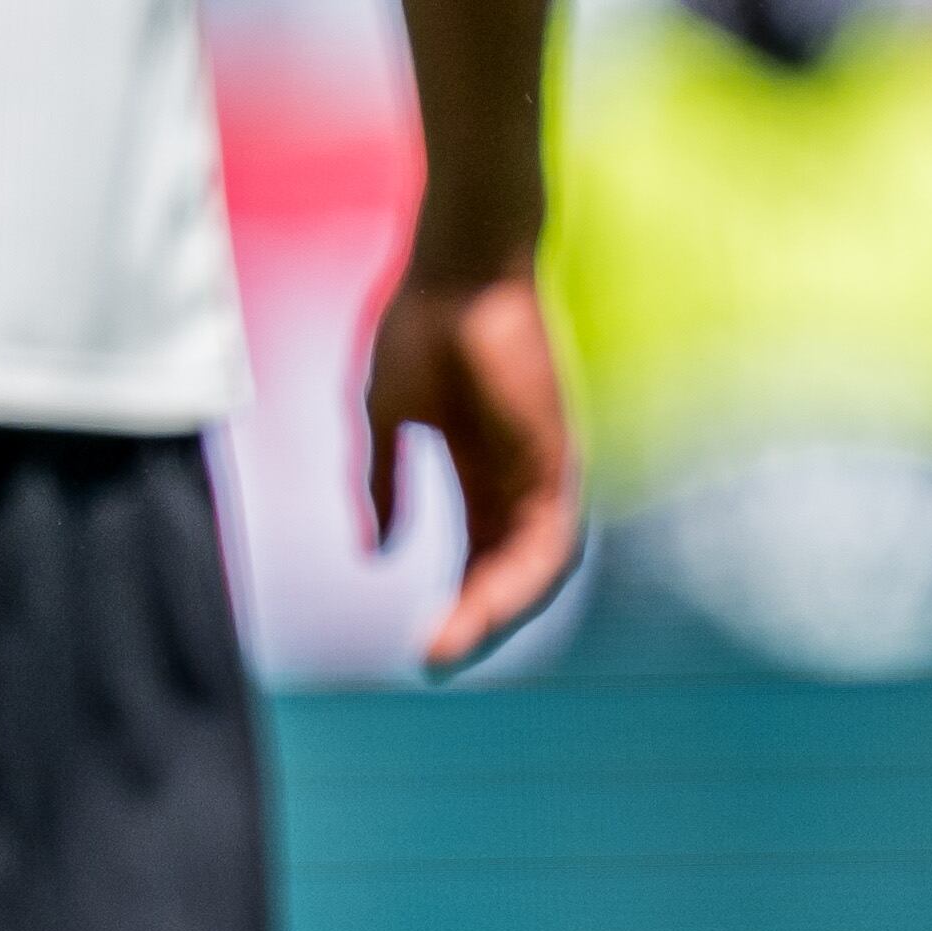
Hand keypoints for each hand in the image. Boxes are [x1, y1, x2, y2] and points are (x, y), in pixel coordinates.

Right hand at [361, 264, 580, 676]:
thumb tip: (376, 553)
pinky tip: (484, 612)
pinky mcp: (556, 456)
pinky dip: (522, 583)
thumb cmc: (419, 323)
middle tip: (433, 661)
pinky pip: (552, 541)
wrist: (457, 267)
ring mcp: (542, 466)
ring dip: (496, 614)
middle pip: (508, 571)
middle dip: (474, 621)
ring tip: (450, 648)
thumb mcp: (384, 421)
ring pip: (536, 568)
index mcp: (480, 469)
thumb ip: (383, 486)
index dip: (456, 603)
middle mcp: (519, 475)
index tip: (421, 647)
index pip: (479, 556)